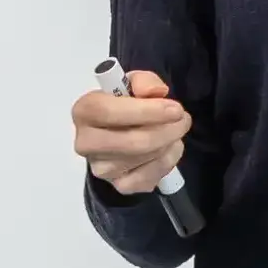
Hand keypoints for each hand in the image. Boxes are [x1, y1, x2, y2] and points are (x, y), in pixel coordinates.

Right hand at [72, 70, 191, 194]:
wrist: (119, 134)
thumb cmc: (125, 104)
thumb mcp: (133, 83)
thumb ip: (144, 81)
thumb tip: (156, 92)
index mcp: (84, 111)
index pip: (109, 112)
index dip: (146, 111)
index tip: (175, 109)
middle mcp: (86, 143)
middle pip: (133, 142)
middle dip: (167, 130)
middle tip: (184, 119)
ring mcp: (102, 169)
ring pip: (147, 157)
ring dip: (170, 142)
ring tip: (175, 129)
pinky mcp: (119, 186)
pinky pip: (152, 176)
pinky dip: (169, 159)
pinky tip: (168, 147)